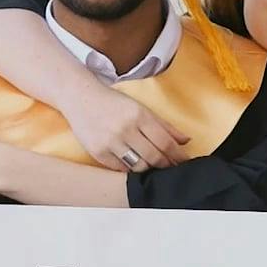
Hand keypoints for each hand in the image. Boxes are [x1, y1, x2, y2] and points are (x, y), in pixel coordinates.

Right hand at [65, 84, 188, 171]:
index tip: (183, 161)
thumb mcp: (141, 108)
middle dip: (166, 164)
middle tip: (170, 167)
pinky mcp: (98, 152)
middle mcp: (125, 129)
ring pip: (139, 166)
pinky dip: (130, 168)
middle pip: (154, 157)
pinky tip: (134, 164)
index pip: (165, 142)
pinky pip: (121, 168)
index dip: (178, 155)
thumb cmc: (114, 103)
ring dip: (149, 168)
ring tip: (153, 166)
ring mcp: (111, 142)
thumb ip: (164, 125)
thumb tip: (185, 140)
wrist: (81, 98)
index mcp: (139, 115)